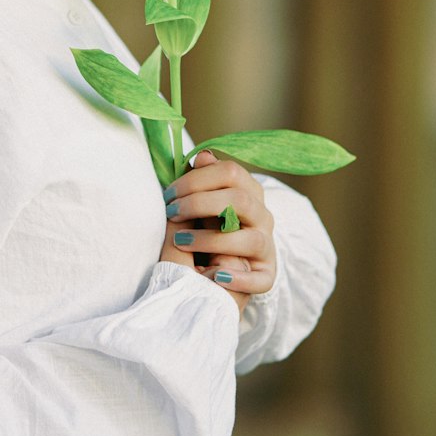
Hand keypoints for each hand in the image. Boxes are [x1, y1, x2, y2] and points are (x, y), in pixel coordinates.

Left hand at [158, 149, 276, 314]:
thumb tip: (202, 155)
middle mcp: (262, 216)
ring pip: (250, 239)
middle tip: (172, 213)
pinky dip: (239, 279)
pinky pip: (261, 280)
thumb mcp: (205, 200)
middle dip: (200, 204)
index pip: (230, 172)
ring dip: (212, 240)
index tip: (169, 194)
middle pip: (240, 200)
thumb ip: (203, 180)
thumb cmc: (209, 226)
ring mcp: (266, 246)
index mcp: (249, 192)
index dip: (197, 179)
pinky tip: (214, 276)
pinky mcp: (266, 275)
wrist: (221, 268)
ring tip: (181, 241)